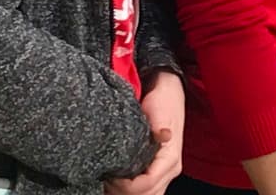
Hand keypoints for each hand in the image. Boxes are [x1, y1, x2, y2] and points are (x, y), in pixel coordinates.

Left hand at [105, 71, 184, 194]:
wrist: (168, 91)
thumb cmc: (163, 100)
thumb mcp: (159, 109)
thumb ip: (158, 125)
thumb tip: (163, 135)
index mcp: (171, 158)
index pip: (146, 185)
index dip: (124, 186)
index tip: (108, 175)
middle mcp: (170, 169)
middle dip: (123, 192)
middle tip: (105, 178)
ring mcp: (165, 172)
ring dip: (126, 193)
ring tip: (109, 180)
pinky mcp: (158, 170)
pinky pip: (147, 191)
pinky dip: (130, 191)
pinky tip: (116, 181)